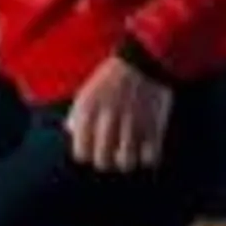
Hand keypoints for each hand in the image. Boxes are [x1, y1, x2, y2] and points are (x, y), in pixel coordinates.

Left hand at [66, 56, 171, 172]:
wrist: (143, 61)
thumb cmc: (111, 77)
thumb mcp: (86, 91)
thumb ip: (76, 113)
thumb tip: (71, 132)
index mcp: (88, 111)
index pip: (81, 154)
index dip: (86, 155)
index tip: (92, 151)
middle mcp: (108, 120)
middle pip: (103, 162)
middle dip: (106, 161)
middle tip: (111, 155)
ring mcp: (132, 125)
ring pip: (126, 164)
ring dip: (126, 162)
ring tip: (128, 154)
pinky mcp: (154, 127)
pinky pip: (150, 158)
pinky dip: (147, 158)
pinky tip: (145, 150)